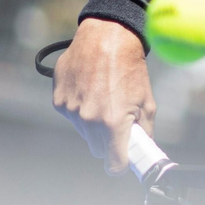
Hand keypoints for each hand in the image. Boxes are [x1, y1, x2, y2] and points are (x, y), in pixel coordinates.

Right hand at [51, 18, 154, 173]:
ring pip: (84, 133)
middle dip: (107, 143)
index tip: (122, 163)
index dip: (119, 165)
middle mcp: (89, 120)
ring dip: (92, 124)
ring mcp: (71, 111)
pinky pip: (70, 116)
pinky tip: (89, 91)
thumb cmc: (130, 70)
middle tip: (116, 125)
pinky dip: (79, 109)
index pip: (113, 163)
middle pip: (97, 150)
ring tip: (103, 99)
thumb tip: (144, 149)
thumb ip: (145, 131)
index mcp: (113, 123)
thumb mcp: (146, 102)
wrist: (107, 39)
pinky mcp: (59, 101)